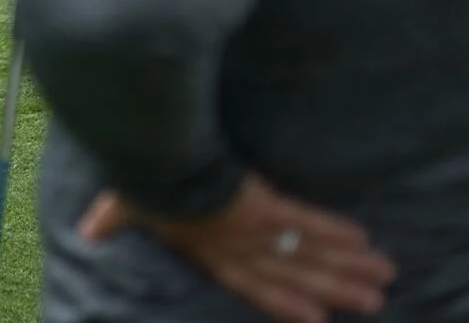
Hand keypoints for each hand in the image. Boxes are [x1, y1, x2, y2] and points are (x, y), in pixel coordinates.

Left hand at [78, 177, 394, 322]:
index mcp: (208, 250)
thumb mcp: (124, 204)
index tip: (317, 318)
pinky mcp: (266, 206)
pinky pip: (306, 223)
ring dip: (347, 267)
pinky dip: (334, 232)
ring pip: (309, 253)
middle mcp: (237, 247)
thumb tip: (85, 230)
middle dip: (335, 289)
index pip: (252, 284)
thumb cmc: (141, 183)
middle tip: (374, 302)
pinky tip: (363, 238)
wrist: (155, 162)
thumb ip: (112, 219)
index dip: (284, 302)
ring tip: (383, 278)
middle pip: (295, 273)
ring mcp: (254, 229)